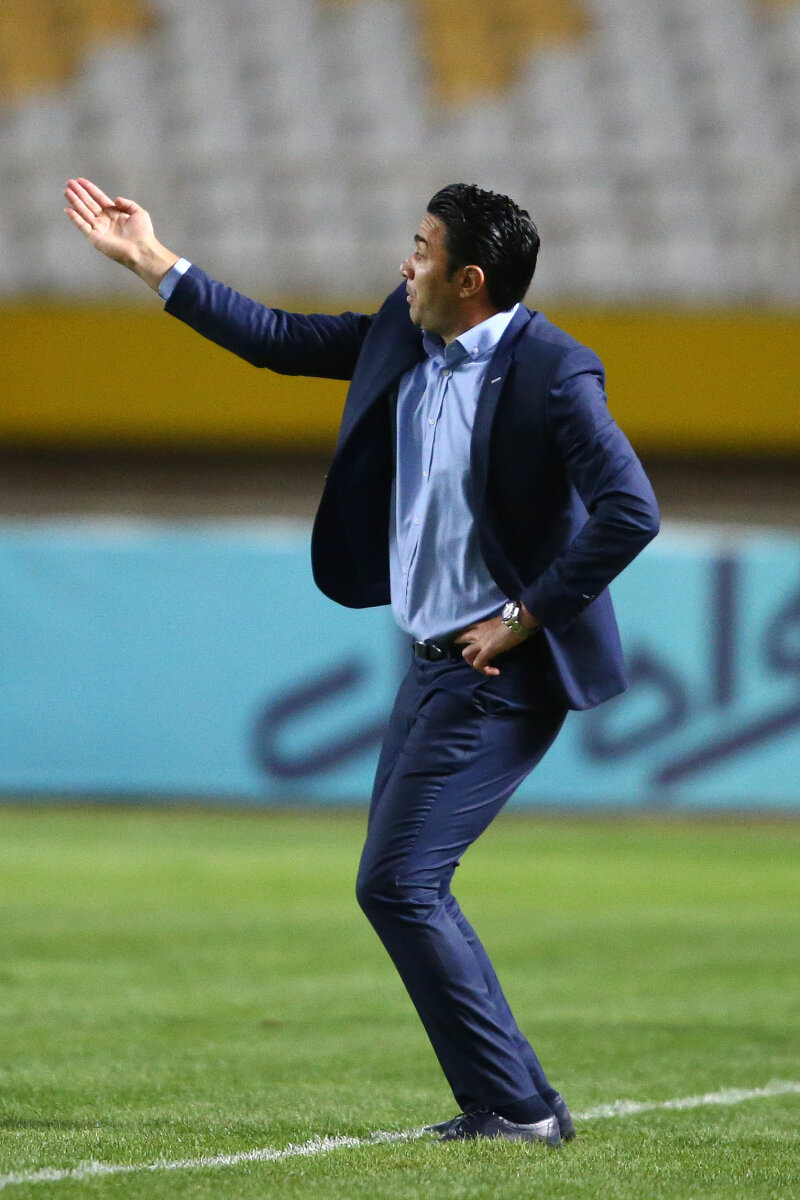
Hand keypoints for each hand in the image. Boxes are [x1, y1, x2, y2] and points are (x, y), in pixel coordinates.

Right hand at [63, 177, 177, 290]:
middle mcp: (104, 220)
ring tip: (66, 191)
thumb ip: (127, 203)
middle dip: (79, 193)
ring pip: (83, 212)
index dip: (89, 189)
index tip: (80, 180)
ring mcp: (99, 229)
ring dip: (74, 202)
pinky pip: (82, 226)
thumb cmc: (143, 233)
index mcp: (113, 213)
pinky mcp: (95, 238)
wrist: (142, 249)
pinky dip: (75, 218)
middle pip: (88, 203)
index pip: (98, 198)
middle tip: (69, 182)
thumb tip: (115, 199)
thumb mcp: (138, 212)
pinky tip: (68, 209)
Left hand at [454, 613, 536, 675]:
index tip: (477, 651)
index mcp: (481, 626)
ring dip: (475, 664)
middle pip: (460, 641)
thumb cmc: (515, 621)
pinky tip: (496, 671)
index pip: (464, 632)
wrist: (520, 620)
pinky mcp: (488, 649)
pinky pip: (478, 663)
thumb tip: (498, 637)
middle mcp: (477, 633)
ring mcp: (481, 641)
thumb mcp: (501, 624)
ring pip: (466, 654)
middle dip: (469, 656)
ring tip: (488, 668)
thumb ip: (495, 630)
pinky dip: (485, 670)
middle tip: (482, 662)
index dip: (466, 642)